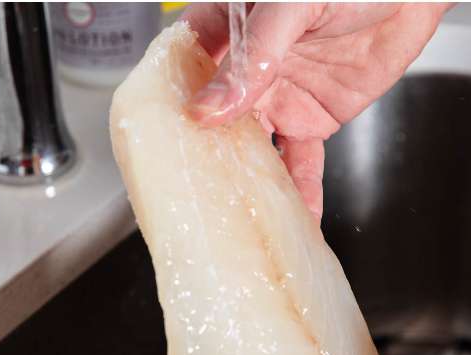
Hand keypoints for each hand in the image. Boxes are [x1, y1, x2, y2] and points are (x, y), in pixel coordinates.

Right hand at [183, 3, 448, 217]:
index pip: (184, 70)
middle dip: (203, 158)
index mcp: (226, 28)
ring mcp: (277, 96)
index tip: (159, 141)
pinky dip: (300, 191)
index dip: (167, 105)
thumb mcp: (292, 5)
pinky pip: (300, 161)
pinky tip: (296, 217)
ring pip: (252, 149)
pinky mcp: (312, 118)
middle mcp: (246, 68)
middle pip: (211, 121)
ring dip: (246, 183)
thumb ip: (253, 57)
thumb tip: (208, 109)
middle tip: (192, 195)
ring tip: (236, 218)